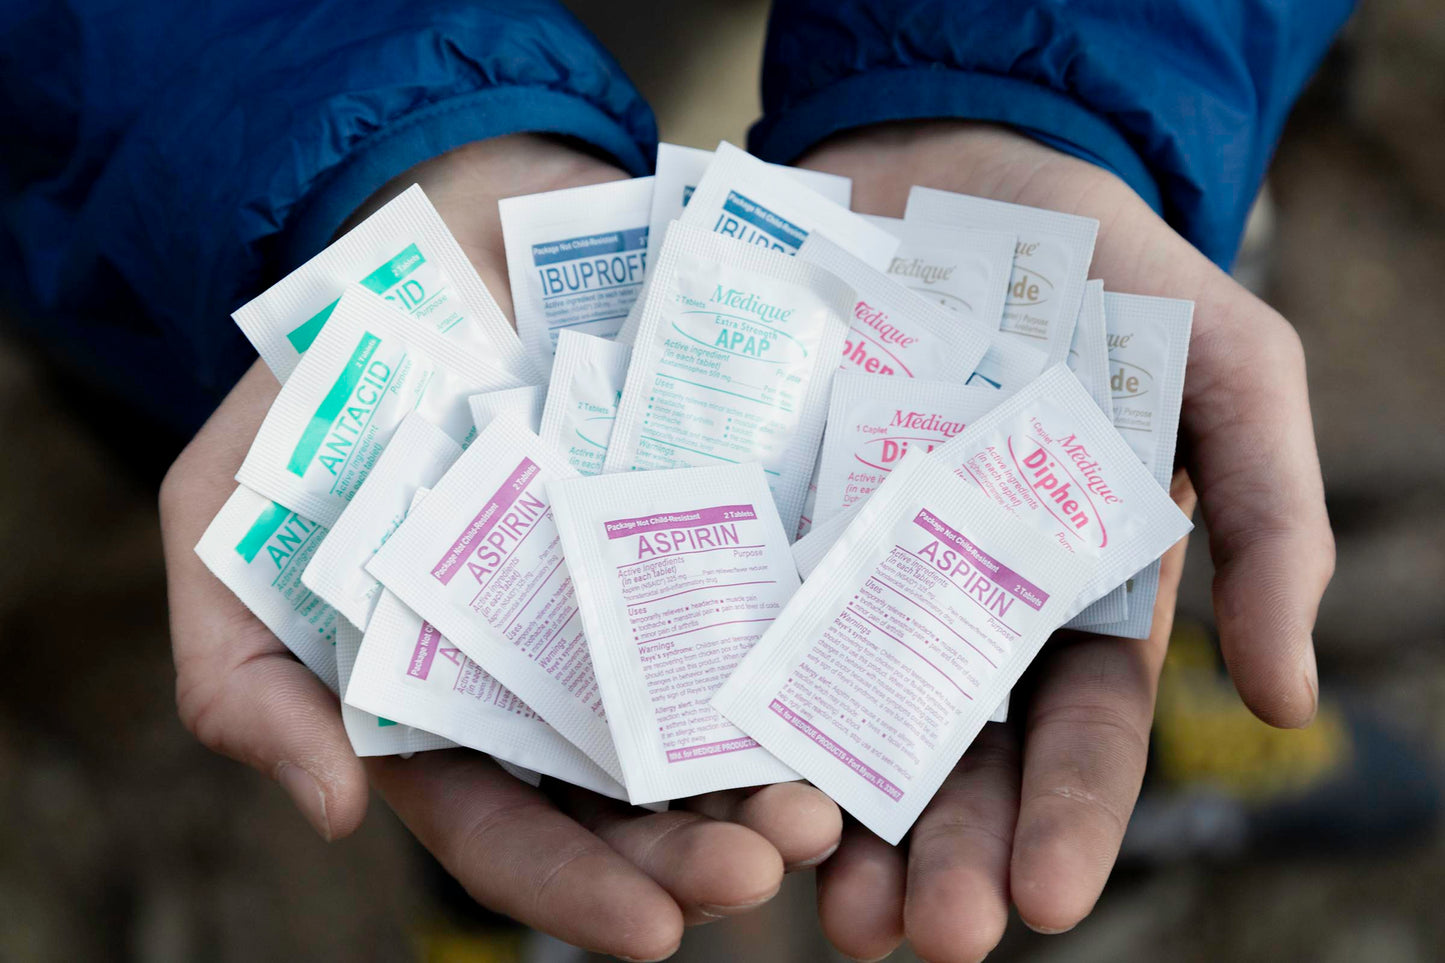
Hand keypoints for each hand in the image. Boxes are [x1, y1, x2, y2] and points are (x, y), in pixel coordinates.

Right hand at [159, 135, 841, 960]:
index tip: (652, 935)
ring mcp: (647, 593)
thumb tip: (337, 809)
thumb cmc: (316, 390)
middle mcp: (564, 669)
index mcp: (454, 703)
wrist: (437, 235)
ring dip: (775, 774)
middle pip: (638, 798)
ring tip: (824, 803)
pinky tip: (849, 688)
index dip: (577, 892)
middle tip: (761, 866)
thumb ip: (248, 677)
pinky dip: (808, 651)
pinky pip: (775, 594)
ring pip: (720, 715)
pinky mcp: (717, 511)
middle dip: (698, 850)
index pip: (513, 831)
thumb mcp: (225, 529)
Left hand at [798, 122, 1333, 958]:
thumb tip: (1292, 698)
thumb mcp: (1227, 365)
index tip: (1048, 902)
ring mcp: (848, 564)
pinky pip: (742, 619)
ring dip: (835, 819)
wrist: (944, 161)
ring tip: (821, 905)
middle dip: (943, 853)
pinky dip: (736, 701)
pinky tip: (723, 775)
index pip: (1080, 731)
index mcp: (1072, 592)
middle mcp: (954, 602)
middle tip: (918, 937)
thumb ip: (1269, 517)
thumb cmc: (1100, 266)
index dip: (1068, 818)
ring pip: (841, 714)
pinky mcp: (760, 516)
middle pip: (954, 753)